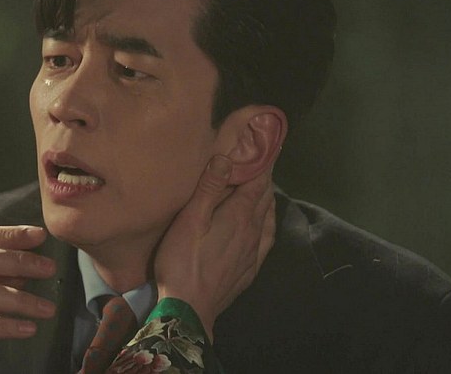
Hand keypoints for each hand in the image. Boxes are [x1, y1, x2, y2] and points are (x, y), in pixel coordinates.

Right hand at [154, 155, 274, 341]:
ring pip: (267, 218)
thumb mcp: (190, 220)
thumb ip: (209, 188)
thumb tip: (228, 158)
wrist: (189, 309)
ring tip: (262, 186)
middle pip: (265, 197)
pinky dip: (267, 223)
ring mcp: (252, 252)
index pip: (258, 181)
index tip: (268, 142)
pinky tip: (263, 225)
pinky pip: (265, 239)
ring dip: (266, 199)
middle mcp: (252, 231)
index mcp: (239, 215)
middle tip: (262, 158)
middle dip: (265, 176)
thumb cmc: (183, 260)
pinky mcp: (249, 269)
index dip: (264, 161)